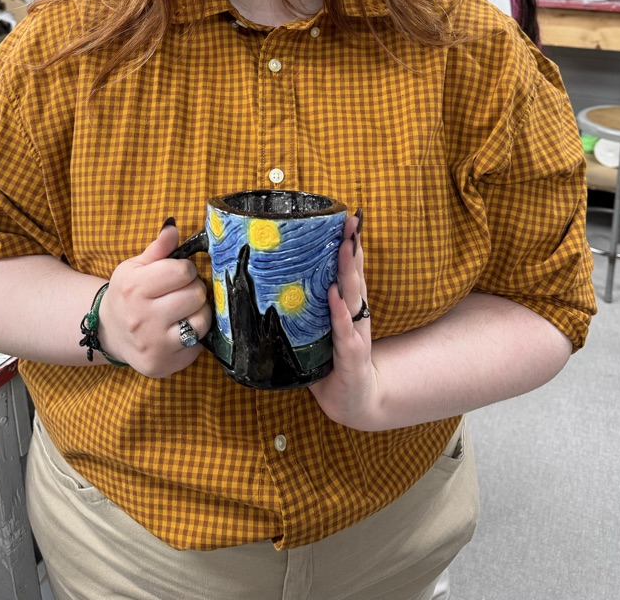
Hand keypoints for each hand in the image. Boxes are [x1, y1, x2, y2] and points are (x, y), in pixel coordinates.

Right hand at [96, 221, 211, 376]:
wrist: (110, 332)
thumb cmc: (128, 295)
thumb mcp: (135, 267)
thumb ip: (158, 248)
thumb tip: (173, 226)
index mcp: (134, 288)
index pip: (183, 271)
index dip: (185, 270)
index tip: (178, 274)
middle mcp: (142, 318)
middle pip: (196, 295)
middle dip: (194, 290)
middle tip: (182, 293)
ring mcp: (153, 345)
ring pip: (201, 321)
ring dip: (198, 313)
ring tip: (184, 311)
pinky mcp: (163, 365)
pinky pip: (198, 346)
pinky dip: (195, 336)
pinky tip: (180, 330)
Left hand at [308, 214, 382, 428]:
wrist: (355, 402)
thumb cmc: (331, 361)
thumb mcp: (315, 330)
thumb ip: (300, 308)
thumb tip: (264, 282)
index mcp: (346, 306)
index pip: (348, 269)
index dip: (347, 244)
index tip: (346, 218)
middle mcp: (355, 314)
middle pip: (354, 275)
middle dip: (352, 248)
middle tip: (350, 222)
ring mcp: (355, 333)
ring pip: (353, 297)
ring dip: (349, 271)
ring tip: (346, 247)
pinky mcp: (352, 356)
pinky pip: (345, 331)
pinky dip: (340, 313)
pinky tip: (334, 296)